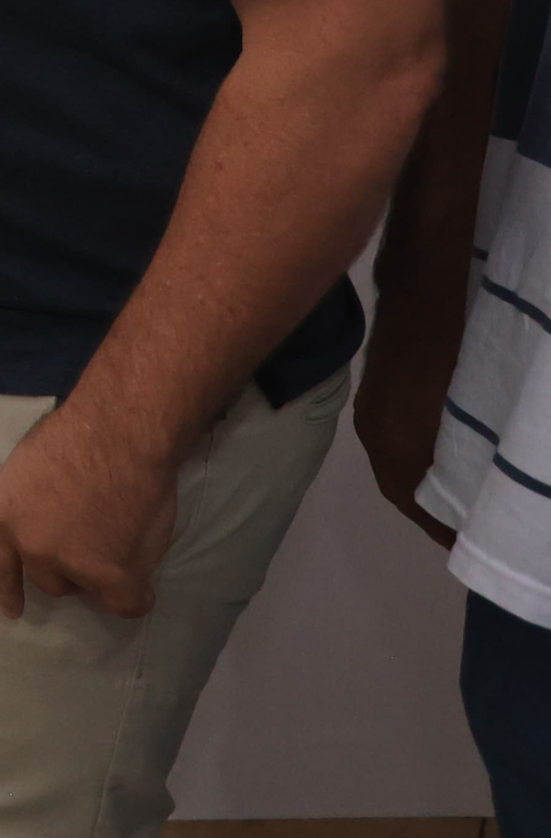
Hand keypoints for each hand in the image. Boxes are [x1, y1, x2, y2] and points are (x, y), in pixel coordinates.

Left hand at [0, 403, 179, 620]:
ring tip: (121, 541)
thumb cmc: (78, 433)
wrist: (117, 435)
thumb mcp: (31, 467)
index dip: (8, 589)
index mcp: (4, 516)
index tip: (12, 612)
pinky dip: (135, 596)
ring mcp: (71, 565)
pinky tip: (141, 587)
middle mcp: (31, 547)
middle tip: (93, 542)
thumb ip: (37, 504)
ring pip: (85, 588)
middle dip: (68, 568)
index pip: (0, 563)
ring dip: (99, 575)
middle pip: (49, 579)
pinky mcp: (112, 576)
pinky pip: (125, 604)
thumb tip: (55, 521)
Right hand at [354, 329, 458, 549]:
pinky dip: (407, 457)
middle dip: (423, 511)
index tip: (462, 545)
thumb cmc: (451, 355)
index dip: (437, 526)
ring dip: (414, 483)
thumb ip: (463, 457)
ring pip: (389, 461)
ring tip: (448, 494)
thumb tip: (466, 492)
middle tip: (456, 528)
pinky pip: (386, 439)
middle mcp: (374, 431)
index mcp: (394, 442)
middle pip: (395, 485)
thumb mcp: (464, 415)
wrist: (422, 292)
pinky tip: (432, 453)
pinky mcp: (373, 391)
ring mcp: (370, 409)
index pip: (412, 500)